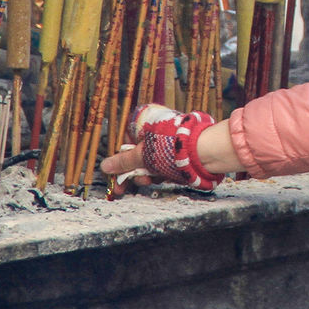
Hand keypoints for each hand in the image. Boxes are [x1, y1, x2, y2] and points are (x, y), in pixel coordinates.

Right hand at [100, 104, 224, 192]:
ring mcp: (167, 140)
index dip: (119, 160)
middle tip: (122, 189)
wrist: (203, 151)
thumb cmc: (169, 148)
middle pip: (137, 153)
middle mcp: (156, 127)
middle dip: (131, 172)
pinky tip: (160, 178)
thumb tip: (104, 166)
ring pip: (150, 161)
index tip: (114, 176)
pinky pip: (163, 163)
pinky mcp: (177, 151)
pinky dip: (159, 172)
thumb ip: (123, 162)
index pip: (125, 141)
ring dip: (145, 174)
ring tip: (148, 180)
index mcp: (144, 119)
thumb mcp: (142, 155)